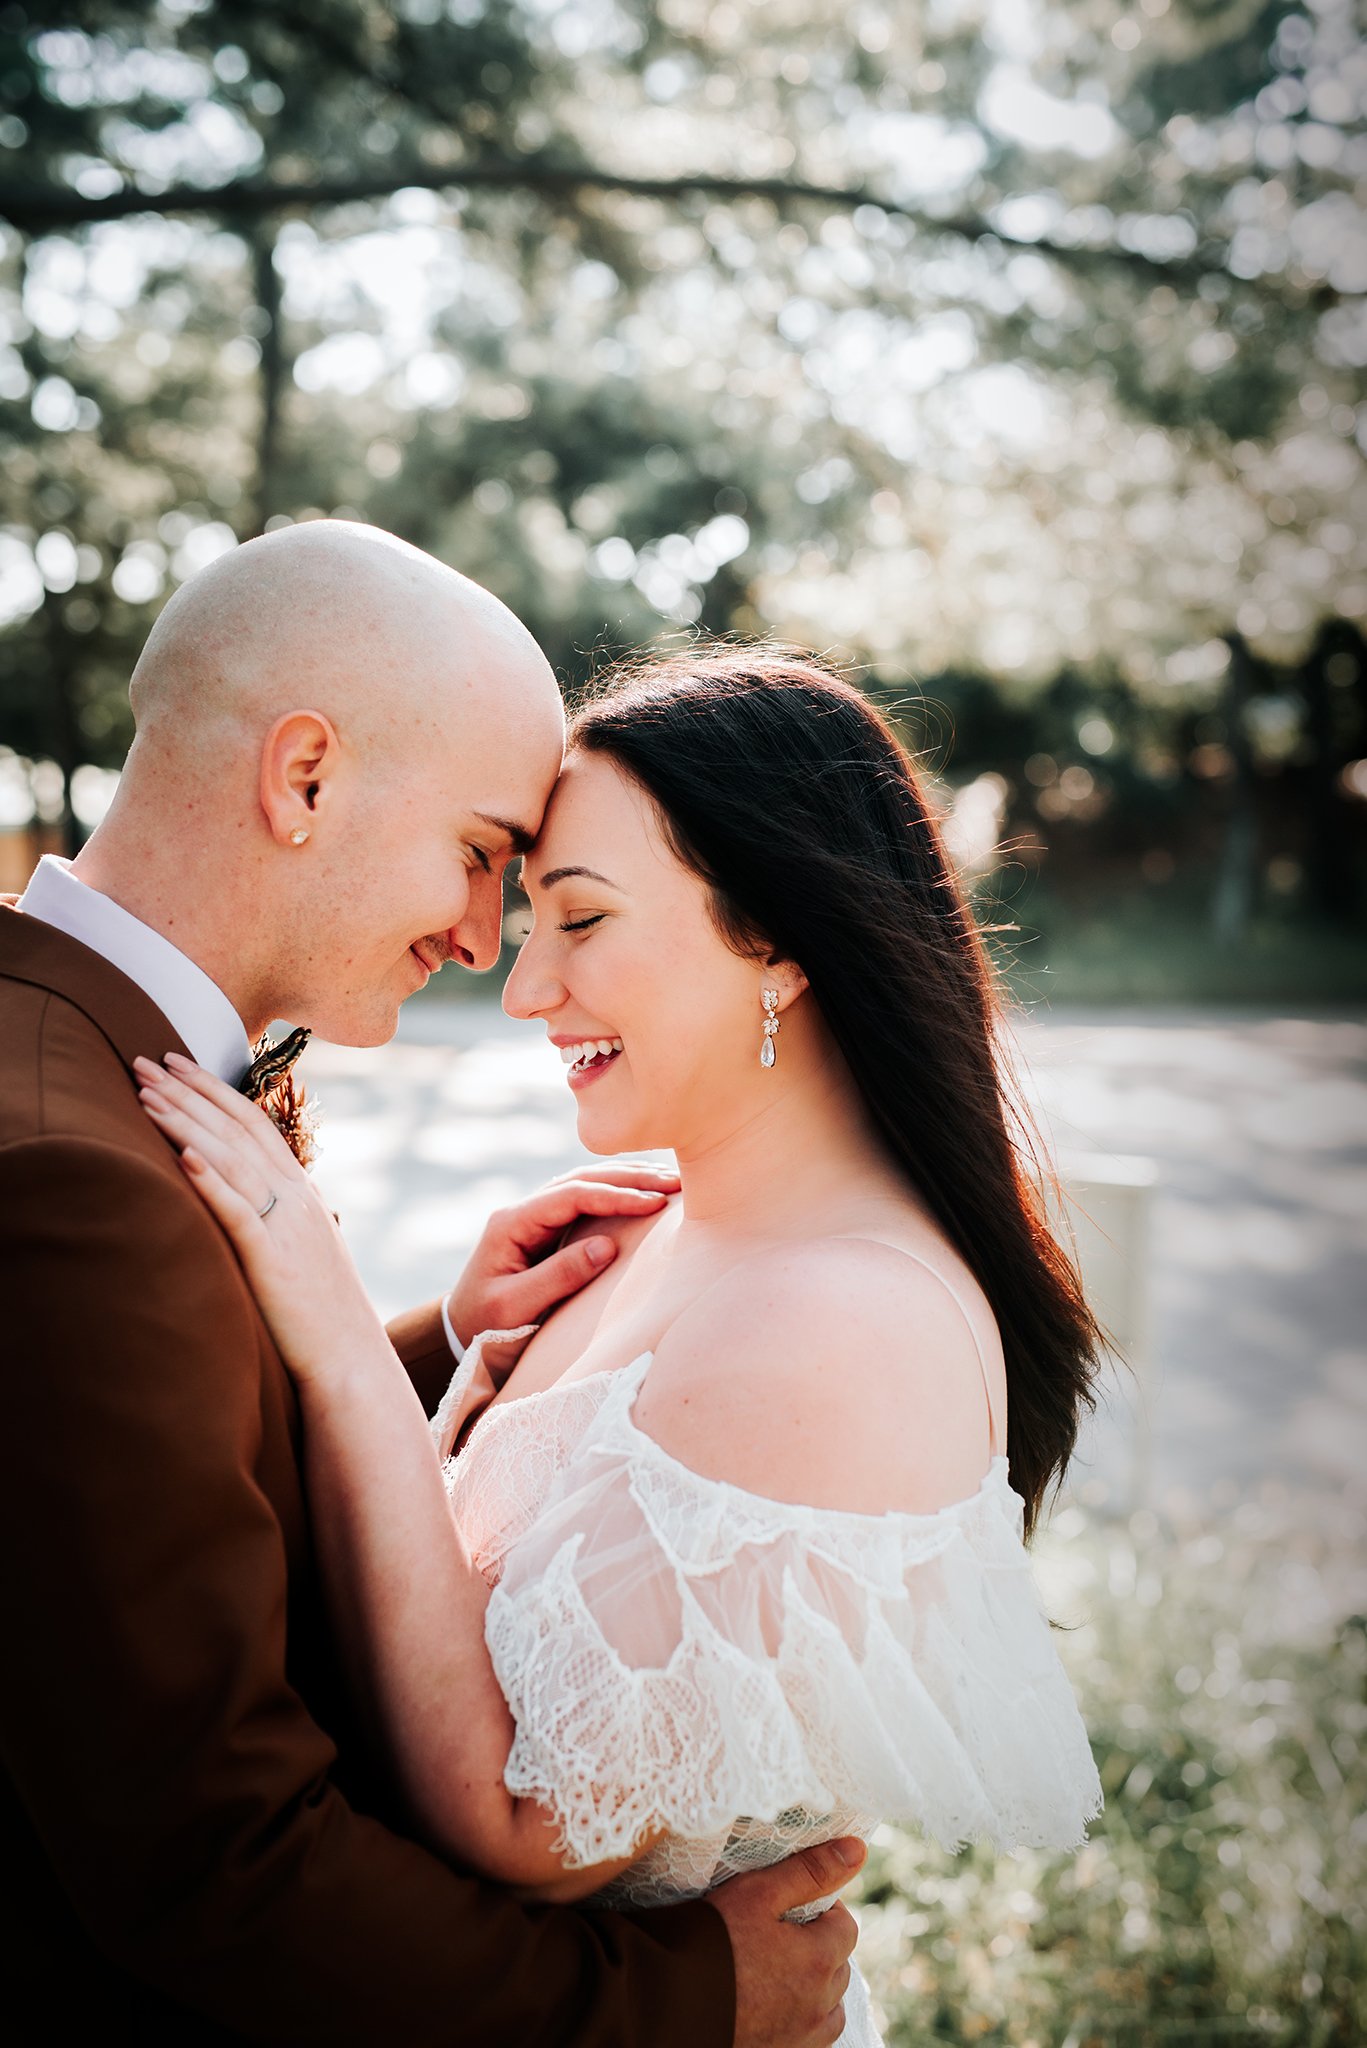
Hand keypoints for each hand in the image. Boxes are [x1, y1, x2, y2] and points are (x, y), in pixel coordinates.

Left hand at [134, 1053, 390, 1385]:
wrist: (351, 1362)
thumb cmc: (319, 1316)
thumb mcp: (300, 1254)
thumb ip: (274, 1220)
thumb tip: (240, 1201)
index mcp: (301, 1194)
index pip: (253, 1124)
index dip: (212, 1089)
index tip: (176, 1062)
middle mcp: (296, 1198)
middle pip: (236, 1129)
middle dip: (188, 1091)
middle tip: (145, 1058)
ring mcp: (287, 1226)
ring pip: (232, 1159)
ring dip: (186, 1122)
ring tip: (146, 1093)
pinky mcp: (274, 1261)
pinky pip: (238, 1212)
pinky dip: (210, 1181)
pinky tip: (182, 1156)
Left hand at [443, 1160, 678, 1347]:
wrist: (459, 1331)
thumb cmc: (484, 1324)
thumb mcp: (515, 1307)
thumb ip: (558, 1276)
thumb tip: (607, 1246)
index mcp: (511, 1222)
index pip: (571, 1195)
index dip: (615, 1195)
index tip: (654, 1203)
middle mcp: (523, 1210)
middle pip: (581, 1179)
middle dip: (630, 1178)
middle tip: (676, 1181)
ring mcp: (534, 1216)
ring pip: (585, 1183)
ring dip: (627, 1180)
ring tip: (669, 1180)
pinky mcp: (547, 1228)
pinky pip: (585, 1201)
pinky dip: (617, 1192)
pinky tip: (644, 1192)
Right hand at [710, 1838, 865, 2047]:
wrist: (664, 2000)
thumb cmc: (710, 1938)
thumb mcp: (759, 1892)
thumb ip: (810, 1870)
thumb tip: (857, 1849)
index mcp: (819, 1960)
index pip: (846, 1927)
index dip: (823, 1909)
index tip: (792, 1904)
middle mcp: (817, 2005)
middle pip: (838, 1967)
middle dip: (820, 1946)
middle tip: (780, 1932)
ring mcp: (799, 2037)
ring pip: (828, 2009)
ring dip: (816, 1988)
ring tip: (779, 1969)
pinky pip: (809, 2038)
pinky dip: (801, 2019)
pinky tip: (772, 2003)